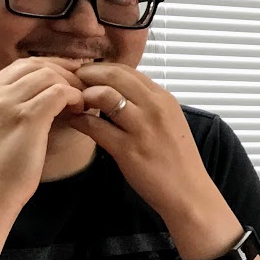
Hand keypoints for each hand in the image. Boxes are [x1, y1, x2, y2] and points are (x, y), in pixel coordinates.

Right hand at [0, 57, 86, 209]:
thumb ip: (11, 106)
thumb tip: (45, 91)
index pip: (20, 65)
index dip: (49, 66)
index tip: (68, 75)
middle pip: (35, 65)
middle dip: (63, 71)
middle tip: (81, 85)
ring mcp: (7, 104)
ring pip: (48, 75)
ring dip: (71, 85)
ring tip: (80, 101)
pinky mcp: (26, 118)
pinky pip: (58, 92)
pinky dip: (74, 96)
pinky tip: (79, 109)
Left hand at [66, 64, 232, 250]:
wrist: (188, 192)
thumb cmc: (177, 159)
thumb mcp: (170, 122)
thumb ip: (149, 105)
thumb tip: (122, 91)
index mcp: (164, 99)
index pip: (128, 70)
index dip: (102, 68)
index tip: (87, 74)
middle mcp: (155, 108)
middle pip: (114, 75)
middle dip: (88, 74)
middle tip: (72, 81)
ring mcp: (142, 128)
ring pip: (103, 95)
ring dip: (82, 95)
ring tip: (73, 102)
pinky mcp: (128, 150)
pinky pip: (95, 126)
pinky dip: (79, 120)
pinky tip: (72, 121)